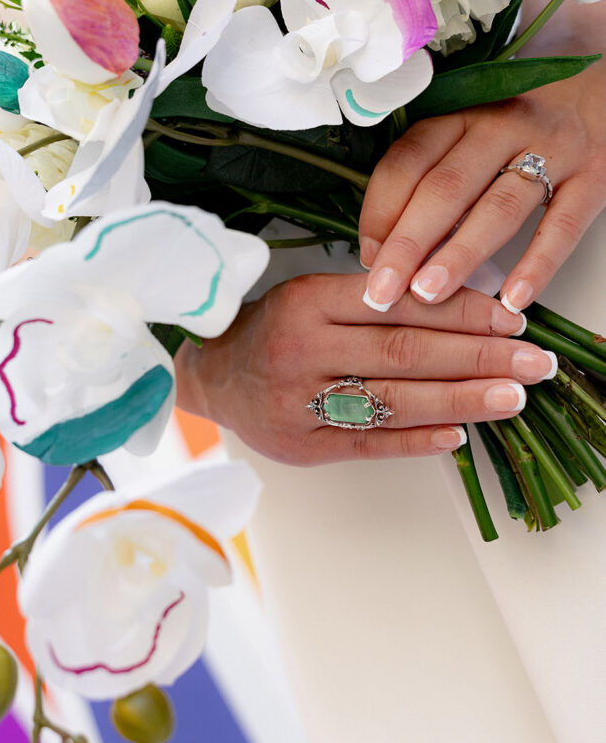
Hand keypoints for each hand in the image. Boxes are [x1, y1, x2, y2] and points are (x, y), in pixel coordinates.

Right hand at [175, 273, 557, 464]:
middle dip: (477, 357)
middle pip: (403, 352)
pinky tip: (459, 433)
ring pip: (392, 400)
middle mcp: (302, 350)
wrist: (211, 377)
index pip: (397, 305)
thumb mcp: (308, 296)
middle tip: (532, 363)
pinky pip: (369, 443)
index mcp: (307, 302)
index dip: (460, 312)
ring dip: (460, 400)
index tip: (510, 319)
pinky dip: (417, 440)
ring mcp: (300, 402)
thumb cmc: (271, 331)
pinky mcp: (302, 446)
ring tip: (511, 398)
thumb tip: (456, 308)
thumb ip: (368, 301)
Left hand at [359, 74, 605, 314]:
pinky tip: (512, 299)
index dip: (381, 211)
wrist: (604, 89)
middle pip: (445, 188)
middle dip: (407, 244)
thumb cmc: (523, 124)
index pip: (409, 161)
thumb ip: (433, 174)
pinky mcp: (594, 178)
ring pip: (498, 207)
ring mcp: (552, 151)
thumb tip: (383, 242)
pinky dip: (537, 264)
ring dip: (460, 254)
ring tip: (429, 295)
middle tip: (382, 291)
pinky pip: (562, 226)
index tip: (367, 256)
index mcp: (462, 113)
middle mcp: (503, 126)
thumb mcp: (473, 131)